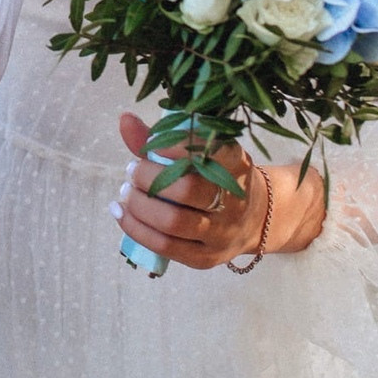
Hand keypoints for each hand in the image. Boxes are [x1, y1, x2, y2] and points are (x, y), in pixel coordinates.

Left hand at [113, 112, 326, 270]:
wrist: (257, 218)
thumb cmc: (219, 177)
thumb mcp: (205, 152)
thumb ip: (165, 138)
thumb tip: (125, 120)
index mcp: (235, 164)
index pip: (201, 153)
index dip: (169, 148)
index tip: (149, 145)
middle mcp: (233, 200)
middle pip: (185, 189)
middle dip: (148, 178)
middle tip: (132, 171)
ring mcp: (222, 233)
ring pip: (172, 222)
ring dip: (138, 206)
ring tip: (125, 192)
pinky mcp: (206, 257)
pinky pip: (165, 247)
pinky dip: (136, 229)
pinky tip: (121, 214)